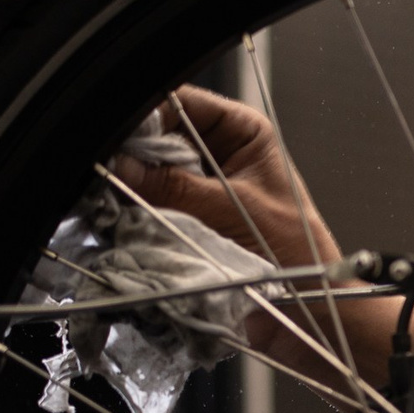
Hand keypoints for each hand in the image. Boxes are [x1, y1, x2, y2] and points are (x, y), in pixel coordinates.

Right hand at [112, 85, 400, 391]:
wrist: (309, 310)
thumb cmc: (299, 256)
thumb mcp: (234, 212)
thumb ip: (177, 187)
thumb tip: (123, 166)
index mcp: (243, 133)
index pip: (183, 102)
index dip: (146, 113)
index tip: (114, 132)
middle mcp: (219, 152)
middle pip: (158, 135)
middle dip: (131, 150)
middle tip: (104, 167)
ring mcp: (200, 185)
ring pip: (148, 170)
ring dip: (128, 182)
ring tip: (107, 192)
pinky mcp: (187, 217)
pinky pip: (149, 204)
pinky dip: (132, 209)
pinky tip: (118, 214)